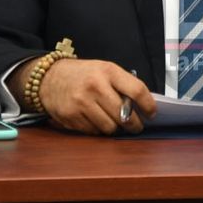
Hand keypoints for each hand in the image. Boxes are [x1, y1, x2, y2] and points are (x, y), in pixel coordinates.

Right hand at [32, 59, 155, 134]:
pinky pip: (94, 132)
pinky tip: (96, 120)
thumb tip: (142, 106)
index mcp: (107, 71)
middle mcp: (95, 86)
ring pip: (109, 127)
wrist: (50, 78)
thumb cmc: (83, 74)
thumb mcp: (104, 69)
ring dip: (115, 128)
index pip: (137, 90)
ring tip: (114, 122)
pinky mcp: (71, 117)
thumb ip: (123, 84)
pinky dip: (99, 130)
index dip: (148, 105)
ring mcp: (81, 103)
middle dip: (134, 124)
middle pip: (124, 115)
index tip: (151, 113)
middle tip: (136, 126)